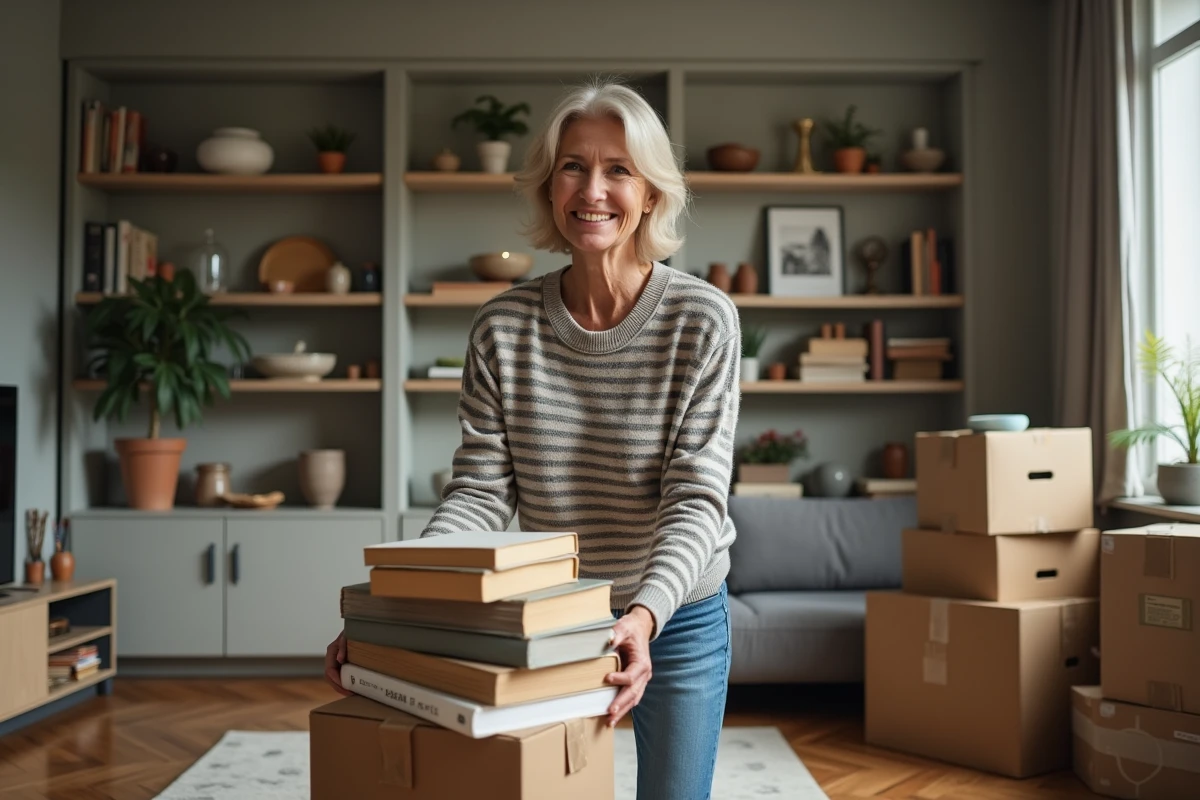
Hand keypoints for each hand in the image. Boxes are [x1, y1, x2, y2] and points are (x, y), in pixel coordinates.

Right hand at [324, 631, 352, 695]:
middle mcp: (331, 657)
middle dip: (339, 687)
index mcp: (331, 651)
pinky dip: (345, 683)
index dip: (337, 681)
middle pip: (330, 677)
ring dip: (341, 687)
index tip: (347, 688)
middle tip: (350, 694)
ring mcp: (336, 660)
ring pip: (334, 678)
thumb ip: (342, 646)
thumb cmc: (354, 629)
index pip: (329, 671)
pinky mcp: (342, 663)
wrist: (359, 625)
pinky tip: (354, 688)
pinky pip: (341, 675)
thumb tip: (339, 660)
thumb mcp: (348, 635)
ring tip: (352, 694)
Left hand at [604, 605, 653, 726]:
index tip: (607, 678)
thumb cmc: (631, 629)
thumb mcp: (624, 627)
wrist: (640, 629)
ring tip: (609, 722)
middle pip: (633, 692)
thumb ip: (618, 633)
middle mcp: (644, 674)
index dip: (620, 678)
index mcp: (642, 662)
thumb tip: (610, 639)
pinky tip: (613, 717)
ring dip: (622, 711)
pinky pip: (630, 698)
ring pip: (633, 699)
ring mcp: (641, 680)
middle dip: (622, 704)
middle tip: (610, 712)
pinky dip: (622, 707)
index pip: (632, 675)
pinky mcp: (636, 683)